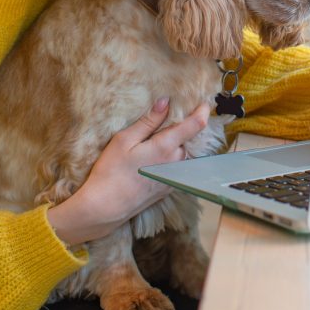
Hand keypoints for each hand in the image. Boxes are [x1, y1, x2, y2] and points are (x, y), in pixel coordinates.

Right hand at [46, 98, 209, 245]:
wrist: (106, 207)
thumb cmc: (111, 171)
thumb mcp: (124, 140)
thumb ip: (148, 121)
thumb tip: (165, 102)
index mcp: (166, 146)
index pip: (195, 124)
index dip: (202, 110)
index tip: (203, 102)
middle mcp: (176, 162)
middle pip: (189, 138)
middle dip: (184, 127)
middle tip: (169, 119)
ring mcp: (175, 176)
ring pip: (184, 153)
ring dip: (178, 143)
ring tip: (158, 139)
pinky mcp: (170, 187)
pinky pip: (178, 166)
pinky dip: (173, 158)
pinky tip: (155, 158)